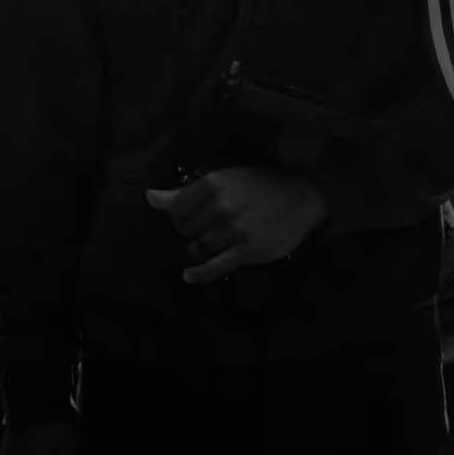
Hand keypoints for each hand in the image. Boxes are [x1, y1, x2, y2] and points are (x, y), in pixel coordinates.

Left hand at [145, 166, 327, 283]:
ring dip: (202, 248)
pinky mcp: (249, 250)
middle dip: (191, 232)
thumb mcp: (226, 179)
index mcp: (216, 183)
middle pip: (187, 230)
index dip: (179, 217)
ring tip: (214, 241)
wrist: (305, 194)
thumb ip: (184, 192)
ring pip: (201, 248)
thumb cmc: (263, 184)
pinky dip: (199, 274)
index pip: (177, 208)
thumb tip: (149, 198)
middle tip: (205, 228)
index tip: (188, 218)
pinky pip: (216, 267)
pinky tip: (189, 275)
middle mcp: (223, 205)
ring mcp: (236, 229)